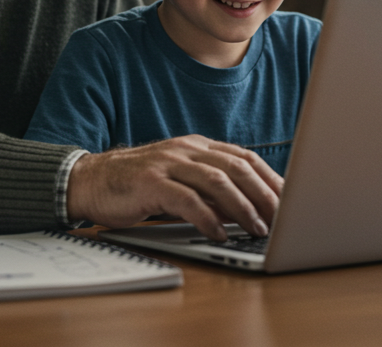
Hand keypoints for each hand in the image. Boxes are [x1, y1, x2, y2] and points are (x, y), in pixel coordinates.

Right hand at [66, 135, 283, 240]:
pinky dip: (207, 218)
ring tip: (258, 229)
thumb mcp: (180, 182)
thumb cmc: (139, 187)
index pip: (244, 158)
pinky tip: (219, 234)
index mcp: (197, 147)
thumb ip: (211, 190)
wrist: (91, 181)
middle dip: (264, 194)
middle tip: (284, 218)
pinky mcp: (150, 183)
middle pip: (237, 167)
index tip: (291, 200)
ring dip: (242, 207)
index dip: (270, 178)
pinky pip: (186, 200)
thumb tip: (248, 209)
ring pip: (217, 181)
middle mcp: (186, 150)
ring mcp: (168, 164)